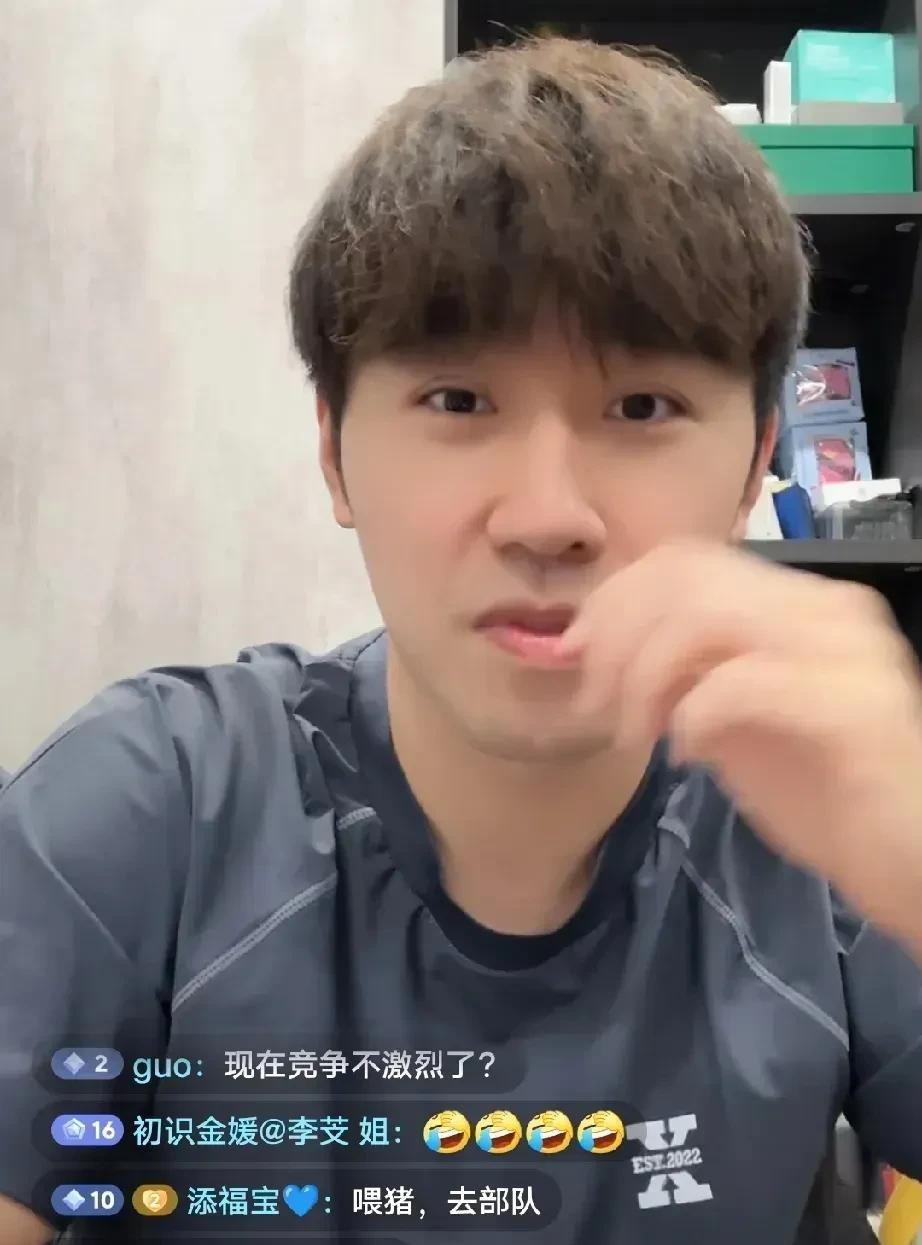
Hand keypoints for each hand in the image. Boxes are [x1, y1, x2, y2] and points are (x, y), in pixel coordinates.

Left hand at [558, 539, 921, 951]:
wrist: (909, 859)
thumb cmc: (826, 795)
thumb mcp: (734, 722)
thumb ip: (683, 675)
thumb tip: (602, 651)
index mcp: (799, 602)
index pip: (685, 559)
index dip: (615, 596)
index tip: (575, 650)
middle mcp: (827, 607)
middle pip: (685, 578)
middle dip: (617, 636)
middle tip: (593, 701)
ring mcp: (846, 649)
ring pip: (704, 617)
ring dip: (644, 675)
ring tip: (633, 733)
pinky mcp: (853, 705)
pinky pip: (739, 683)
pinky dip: (692, 716)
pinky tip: (688, 756)